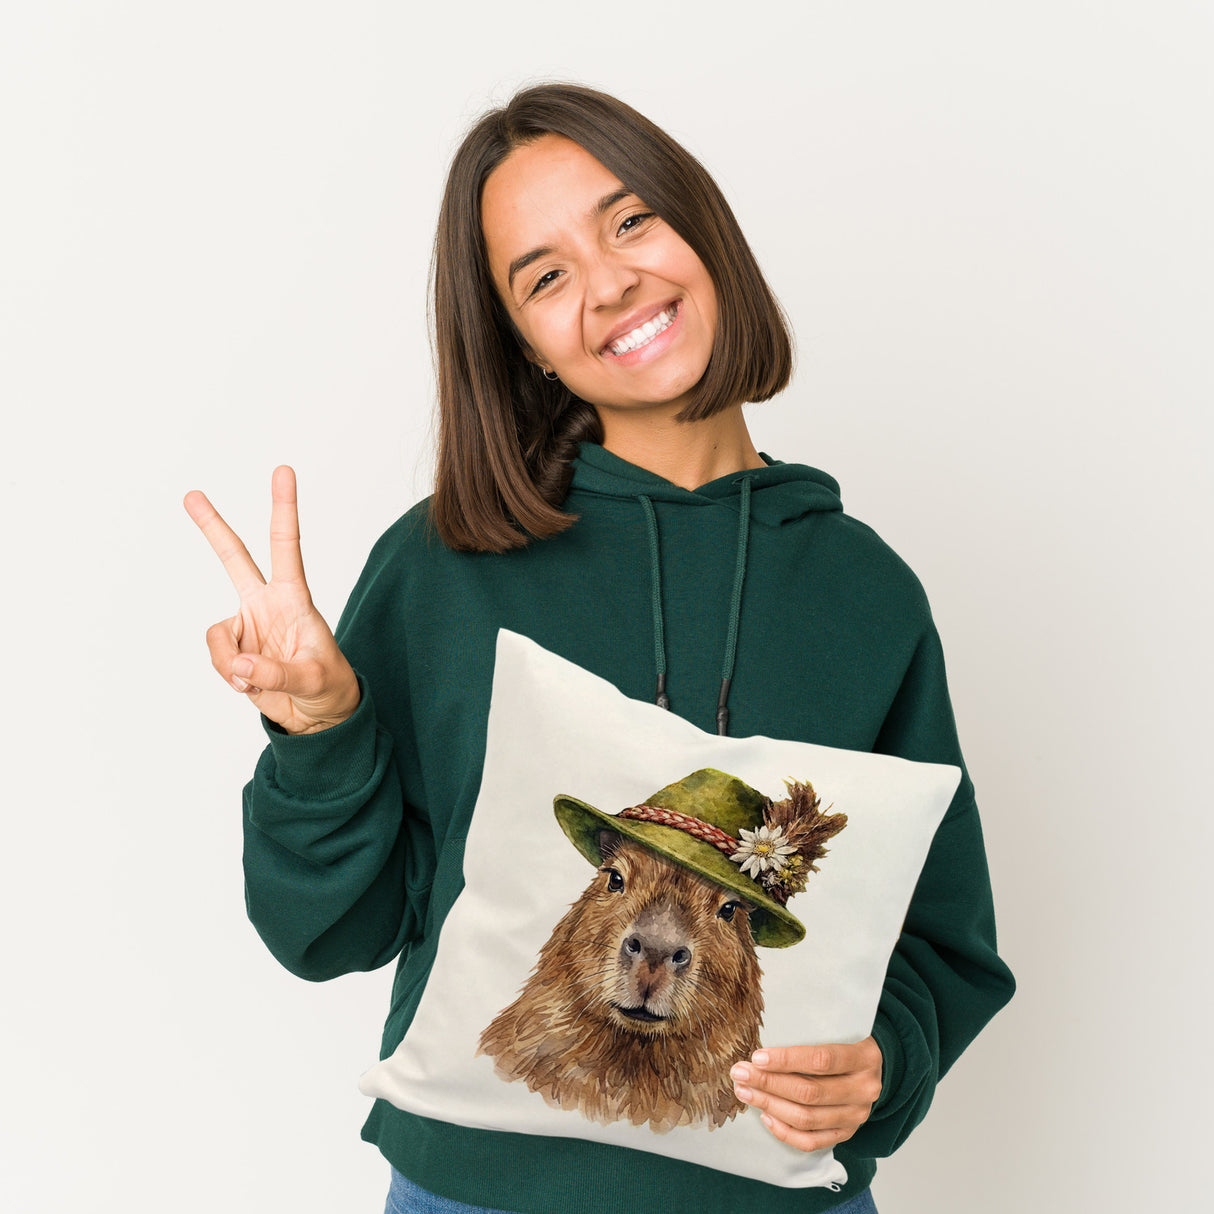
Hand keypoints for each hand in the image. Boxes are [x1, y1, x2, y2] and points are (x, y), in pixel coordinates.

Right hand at [184, 465, 359, 734]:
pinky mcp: (234, 651)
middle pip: (234, 559)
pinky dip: (230, 676)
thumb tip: (240, 665)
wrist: (318, 715)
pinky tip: (249, 685)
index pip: (287, 546)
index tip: (283, 470)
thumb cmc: (329, 687)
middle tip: (192, 495)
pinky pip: (218, 659)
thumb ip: (278, 672)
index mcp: (294, 598)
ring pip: (217, 636)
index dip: (284, 508)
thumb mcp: (314, 679)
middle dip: (212, 527)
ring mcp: (248, 626)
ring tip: (255, 681)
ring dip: (229, 663)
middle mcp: (267, 604)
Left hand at [729, 1036, 882, 1152]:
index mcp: (864, 1058)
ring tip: (745, 1092)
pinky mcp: (847, 1133)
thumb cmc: (847, 1042)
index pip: (821, 1060)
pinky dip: (785, 1132)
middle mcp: (864, 1089)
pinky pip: (812, 1141)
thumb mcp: (839, 1029)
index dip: (787, 1060)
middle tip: (740, 1073)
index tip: (757, 1057)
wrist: (877, 1067)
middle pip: (809, 1092)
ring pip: (807, 1118)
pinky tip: (765, 1116)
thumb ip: (810, 1034)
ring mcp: (856, 1115)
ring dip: (770, 1105)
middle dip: (768, 1083)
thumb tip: (763, 1047)